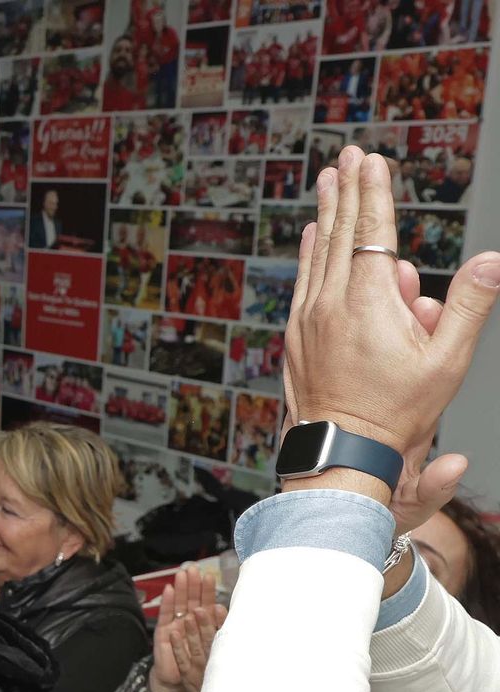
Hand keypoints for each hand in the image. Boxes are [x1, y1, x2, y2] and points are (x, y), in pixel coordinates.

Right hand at [148, 566, 227, 691]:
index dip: (206, 591)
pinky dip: (168, 603)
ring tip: (183, 574)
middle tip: (194, 568)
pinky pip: (166, 616)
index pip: (205, 604)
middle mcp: (186, 622)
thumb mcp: (213, 650)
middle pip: (190, 600)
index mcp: (200, 625)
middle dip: (192, 584)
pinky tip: (169, 591)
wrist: (175, 682)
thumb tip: (239, 622)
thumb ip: (222, 634)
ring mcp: (174, 626)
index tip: (209, 575)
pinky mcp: (163, 634)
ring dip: (181, 588)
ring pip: (179, 604)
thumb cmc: (197, 666)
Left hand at [284, 147, 498, 476]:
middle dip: (347, 190)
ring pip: (317, 253)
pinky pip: (303, 281)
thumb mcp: (445, 362)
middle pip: (340, 233)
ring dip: (325, 213)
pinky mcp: (296, 336)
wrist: (340, 451)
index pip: (372, 233)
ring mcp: (308, 319)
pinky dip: (309, 252)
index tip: (373, 161)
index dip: (374, 193)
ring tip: (327, 180)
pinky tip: (311, 236)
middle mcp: (331, 304)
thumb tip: (490, 262)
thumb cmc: (395, 413)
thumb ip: (468, 306)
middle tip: (350, 155)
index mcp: (368, 303)